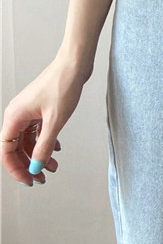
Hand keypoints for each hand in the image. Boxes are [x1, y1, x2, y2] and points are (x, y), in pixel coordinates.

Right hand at [1, 53, 88, 186]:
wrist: (75, 62)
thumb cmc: (63, 84)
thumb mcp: (55, 120)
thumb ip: (44, 146)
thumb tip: (36, 167)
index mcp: (14, 117)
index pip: (7, 151)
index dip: (16, 169)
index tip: (30, 180)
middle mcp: (18, 114)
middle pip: (16, 148)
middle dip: (29, 164)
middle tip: (42, 178)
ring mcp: (29, 110)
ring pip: (28, 140)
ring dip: (39, 153)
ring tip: (54, 166)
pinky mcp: (41, 107)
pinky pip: (38, 130)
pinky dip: (45, 140)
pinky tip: (57, 147)